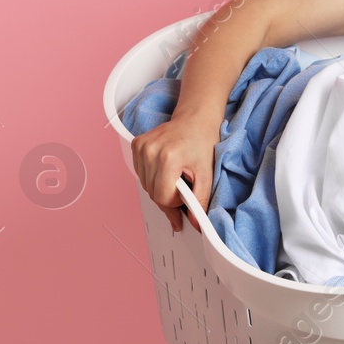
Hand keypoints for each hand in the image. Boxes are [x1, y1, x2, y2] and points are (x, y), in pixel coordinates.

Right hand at [131, 111, 220, 232]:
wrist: (194, 119)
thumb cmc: (202, 142)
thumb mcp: (206, 174)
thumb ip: (200, 201)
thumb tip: (196, 224)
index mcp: (168, 158)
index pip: (162, 198)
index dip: (175, 204)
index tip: (185, 200)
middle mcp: (151, 151)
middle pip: (153, 193)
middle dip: (168, 198)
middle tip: (183, 188)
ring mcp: (141, 147)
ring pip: (145, 185)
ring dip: (160, 188)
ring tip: (175, 176)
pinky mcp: (136, 144)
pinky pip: (141, 173)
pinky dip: (152, 177)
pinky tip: (164, 169)